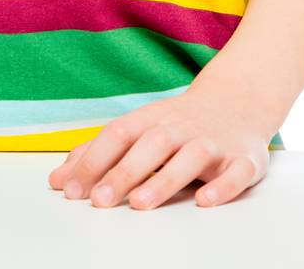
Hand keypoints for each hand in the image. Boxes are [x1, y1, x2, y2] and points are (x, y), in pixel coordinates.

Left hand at [46, 80, 274, 209]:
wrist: (238, 99)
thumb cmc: (177, 123)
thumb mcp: (138, 129)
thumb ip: (98, 154)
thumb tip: (58, 181)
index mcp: (151, 120)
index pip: (118, 135)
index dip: (93, 161)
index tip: (70, 190)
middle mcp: (180, 128)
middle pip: (150, 145)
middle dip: (123, 173)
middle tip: (99, 202)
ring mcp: (213, 143)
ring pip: (190, 158)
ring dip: (164, 180)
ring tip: (139, 204)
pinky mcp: (245, 159)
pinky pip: (236, 172)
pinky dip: (222, 186)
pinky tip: (205, 201)